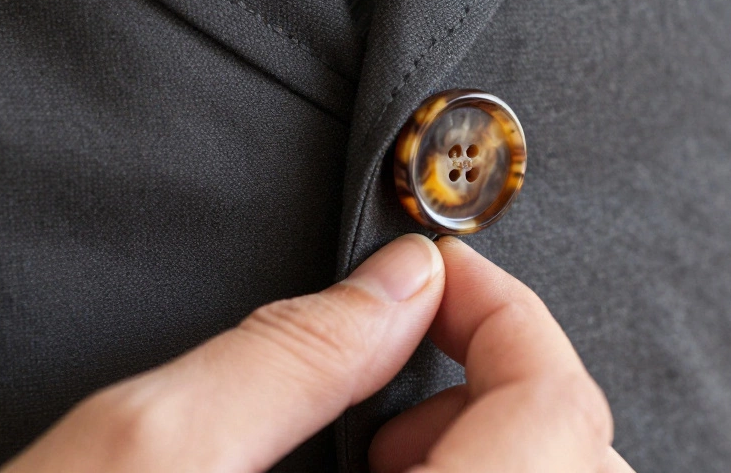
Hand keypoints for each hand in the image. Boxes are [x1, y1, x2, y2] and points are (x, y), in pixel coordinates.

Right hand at [0, 234, 631, 471]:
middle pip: (582, 466)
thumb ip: (294, 355)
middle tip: (404, 367)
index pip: (556, 414)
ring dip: (500, 448)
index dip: (509, 315)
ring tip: (384, 449)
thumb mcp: (149, 454)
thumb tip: (400, 283)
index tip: (443, 277)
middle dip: (506, 385)